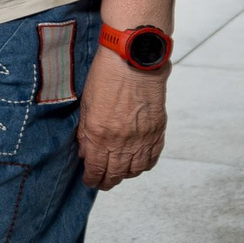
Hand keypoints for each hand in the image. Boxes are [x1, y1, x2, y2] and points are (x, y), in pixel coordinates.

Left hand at [78, 51, 165, 189]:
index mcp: (100, 135)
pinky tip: (138, 164)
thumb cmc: (106, 76)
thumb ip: (86, 133)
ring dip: (126, 175)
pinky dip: (145, 164)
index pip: (96, 169)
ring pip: (136, 169)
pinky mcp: (158, 130)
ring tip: (120, 174)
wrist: (134, 59)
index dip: (92, 179)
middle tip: (103, 183)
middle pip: (116, 173)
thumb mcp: (86, 104)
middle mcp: (122, 141)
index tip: (90, 181)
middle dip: (108, 181)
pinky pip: (153, 157)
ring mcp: (142, 137)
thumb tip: (86, 154)